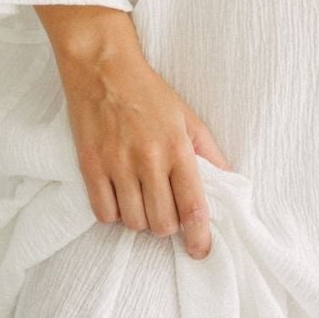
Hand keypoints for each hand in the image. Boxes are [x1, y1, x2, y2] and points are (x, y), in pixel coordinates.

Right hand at [52, 20, 232, 259]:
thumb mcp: (187, 116)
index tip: (200, 249)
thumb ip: (208, 152)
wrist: (102, 68)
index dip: (199, 236)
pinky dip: (113, 214)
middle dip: (167, 226)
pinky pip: (103, 213)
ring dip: (140, 220)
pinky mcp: (90, 165)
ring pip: (133, 222)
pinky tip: (119, 198)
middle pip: (162, 222)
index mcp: (176, 146)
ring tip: (141, 201)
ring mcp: (116, 164)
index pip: (192, 206)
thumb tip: (228, 181)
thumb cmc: (148, 92)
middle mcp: (147, 159)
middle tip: (165, 210)